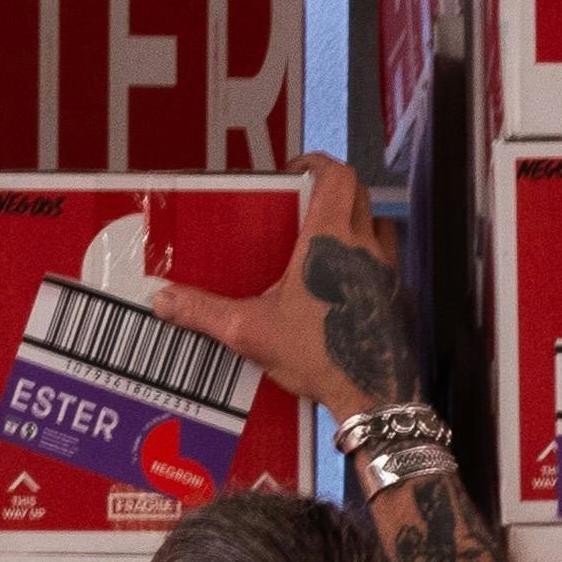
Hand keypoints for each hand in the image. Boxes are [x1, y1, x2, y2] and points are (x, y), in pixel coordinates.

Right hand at [153, 159, 415, 429]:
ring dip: (355, 224)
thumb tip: (164, 299)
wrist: (373, 397)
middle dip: (331, 191)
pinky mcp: (397, 298)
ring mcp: (387, 271)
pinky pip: (385, 264)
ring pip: (378, 226)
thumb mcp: (252, 331)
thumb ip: (204, 311)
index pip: (336, 175)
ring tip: (323, 245)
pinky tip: (340, 288)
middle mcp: (364, 246)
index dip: (317, 164)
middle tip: (302, 208)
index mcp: (330, 237)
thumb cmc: (321, 355)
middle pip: (358, 194)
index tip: (294, 173)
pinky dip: (366, 263)